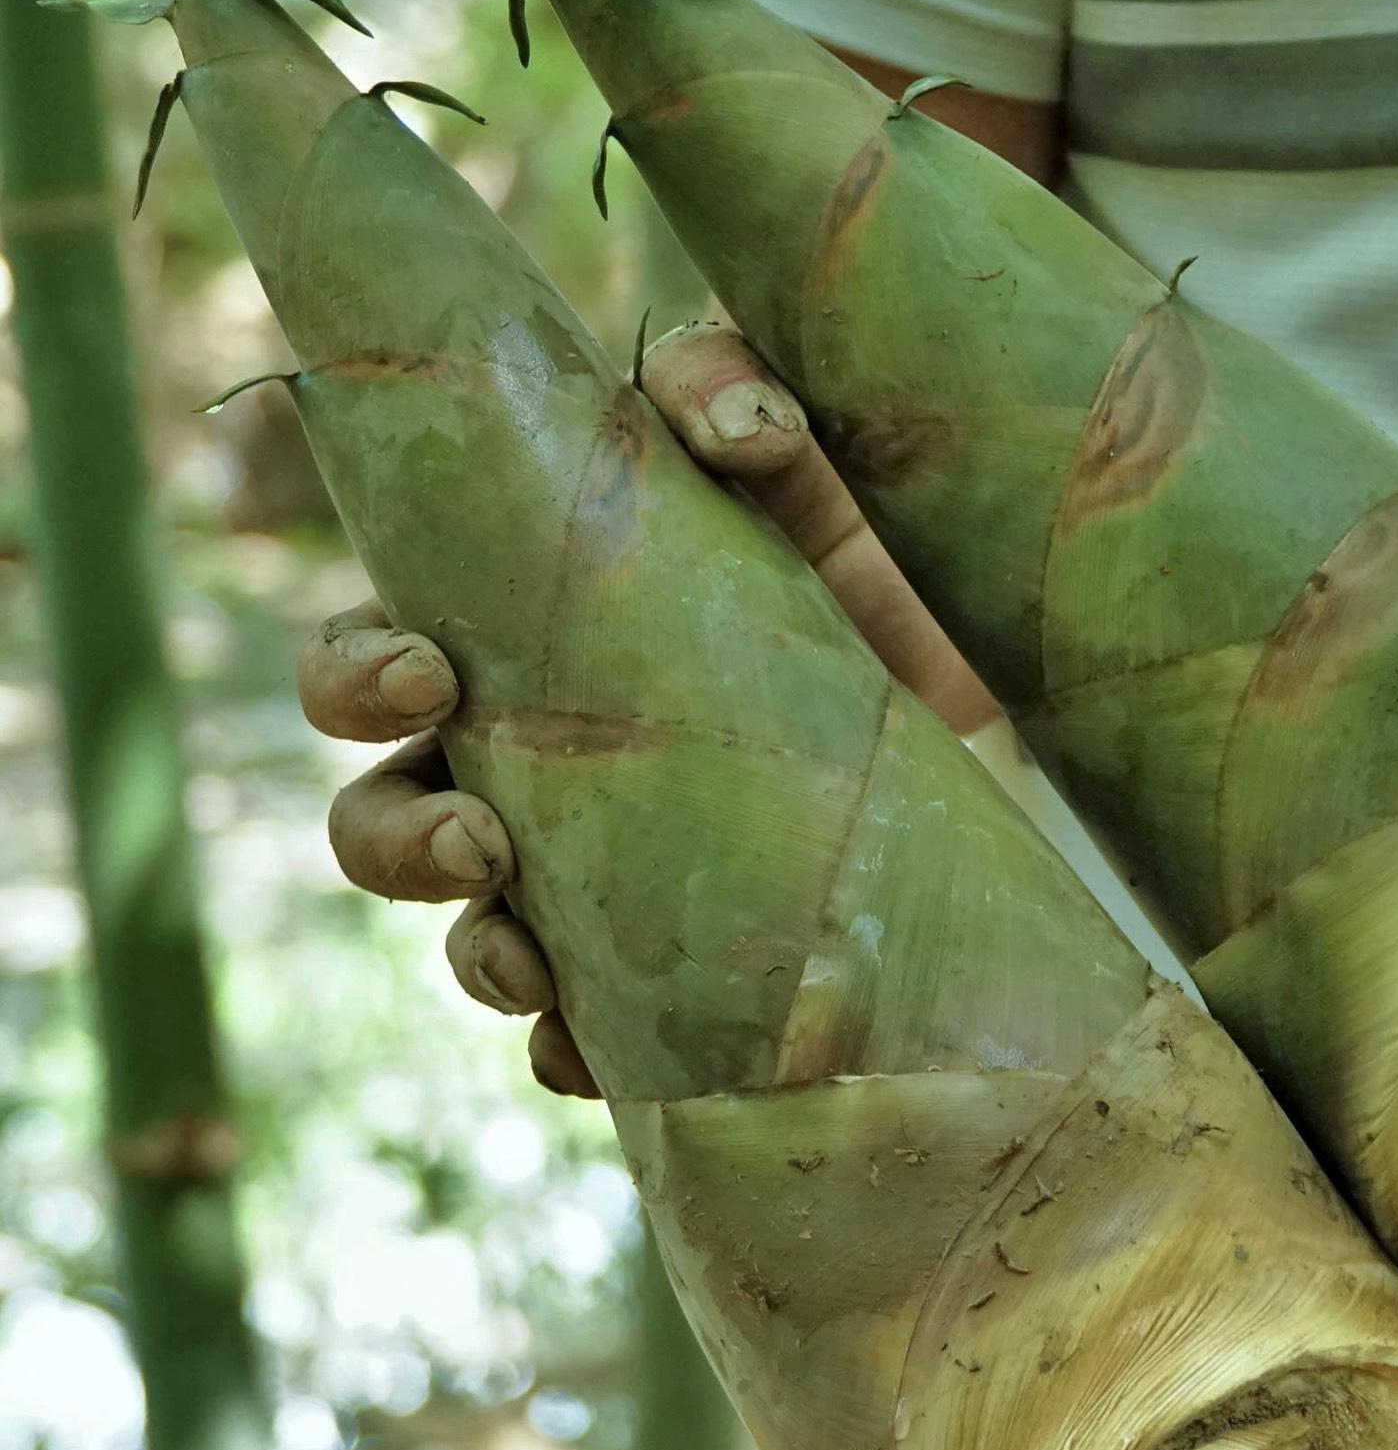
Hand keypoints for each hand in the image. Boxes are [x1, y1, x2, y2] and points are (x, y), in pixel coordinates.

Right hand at [299, 323, 996, 1095]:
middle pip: (377, 819)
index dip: (355, 677)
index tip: (429, 675)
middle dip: (395, 836)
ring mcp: (596, 878)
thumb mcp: (813, 466)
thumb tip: (728, 420)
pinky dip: (583, 1051)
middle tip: (482, 833)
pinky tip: (600, 1048)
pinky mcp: (682, 961)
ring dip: (477, 956)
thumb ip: (747, 398)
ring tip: (532, 959)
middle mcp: (529, 770)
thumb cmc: (863, 558)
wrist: (990, 688)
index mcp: (513, 647)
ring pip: (469, 941)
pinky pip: (596, 1038)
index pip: (366, 663)